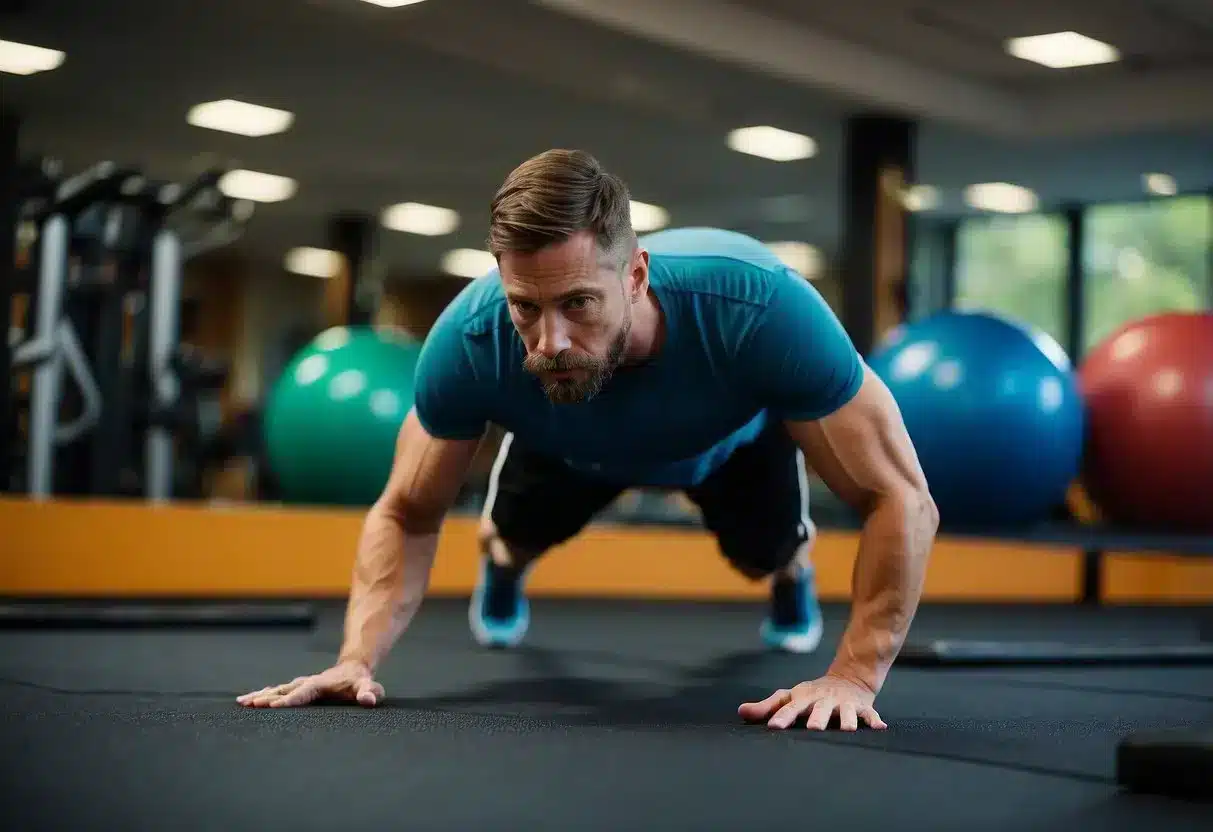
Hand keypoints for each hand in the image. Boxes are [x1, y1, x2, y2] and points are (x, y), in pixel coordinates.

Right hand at [237, 660, 384, 708]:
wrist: (353, 666)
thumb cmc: (359, 680)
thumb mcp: (367, 686)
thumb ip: (369, 692)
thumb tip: (370, 700)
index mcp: (320, 684)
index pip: (302, 694)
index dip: (289, 700)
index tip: (272, 706)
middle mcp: (307, 683)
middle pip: (284, 690)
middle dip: (267, 698)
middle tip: (250, 705)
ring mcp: (301, 684)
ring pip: (278, 689)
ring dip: (261, 696)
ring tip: (243, 702)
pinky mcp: (298, 687)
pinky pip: (278, 690)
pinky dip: (264, 694)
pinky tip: (250, 701)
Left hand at [738, 674, 886, 730]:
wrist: (847, 679)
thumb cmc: (812, 695)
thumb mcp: (790, 697)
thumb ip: (767, 707)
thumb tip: (741, 712)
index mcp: (804, 699)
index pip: (790, 708)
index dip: (782, 717)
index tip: (773, 727)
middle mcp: (824, 701)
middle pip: (820, 710)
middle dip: (818, 718)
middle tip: (814, 728)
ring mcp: (844, 704)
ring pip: (847, 713)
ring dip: (848, 720)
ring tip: (848, 729)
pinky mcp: (862, 708)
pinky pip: (869, 714)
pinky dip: (874, 720)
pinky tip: (879, 727)